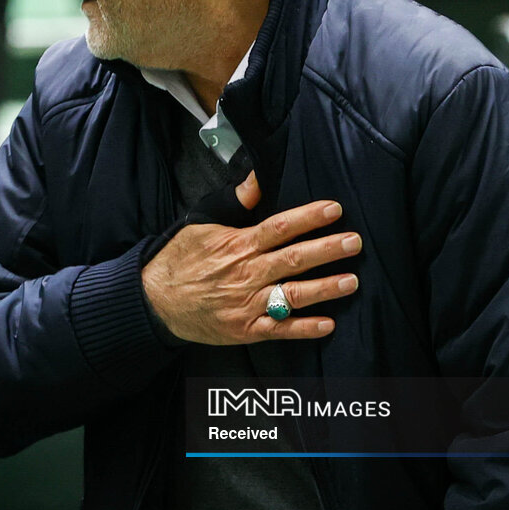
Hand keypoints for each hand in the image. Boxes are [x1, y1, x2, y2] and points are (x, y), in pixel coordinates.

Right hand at [141, 172, 360, 344]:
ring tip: (351, 281)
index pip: (280, 227)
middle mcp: (246, 274)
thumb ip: (233, 203)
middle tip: (354, 242)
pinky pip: (280, 329)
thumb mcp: (201, 223)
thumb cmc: (178, 260)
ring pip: (293, 294)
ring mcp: (247, 303)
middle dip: (327, 250)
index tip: (334, 209)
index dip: (309, 217)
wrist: (154, 301)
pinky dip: (304, 329)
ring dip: (325, 288)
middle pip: (294, 259)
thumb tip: (256, 180)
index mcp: (237, 245)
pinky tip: (328, 324)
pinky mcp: (246, 329)